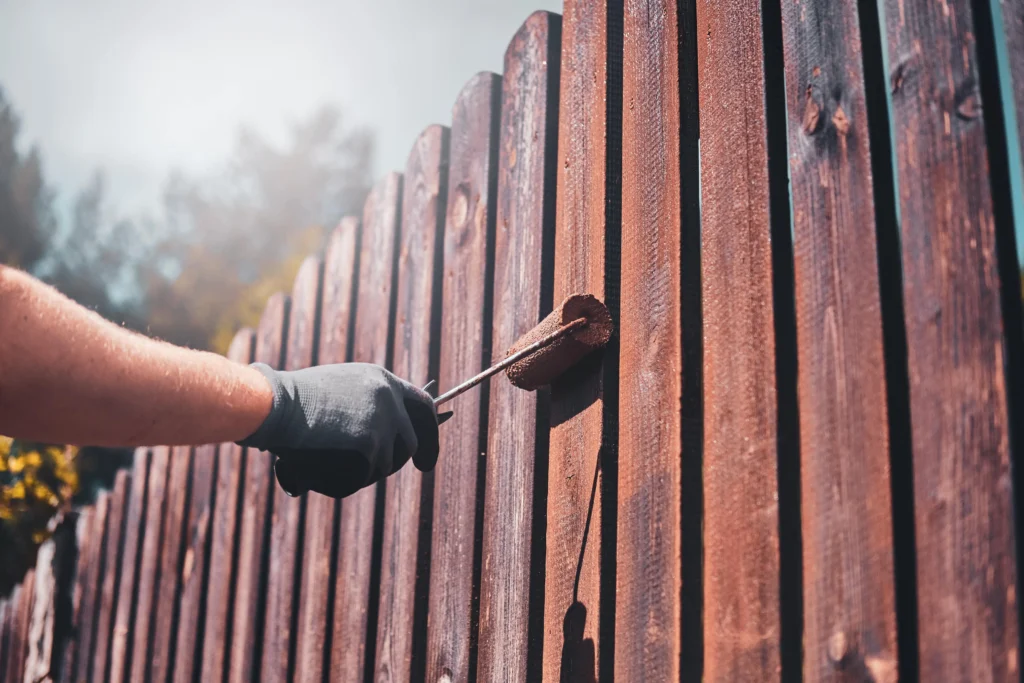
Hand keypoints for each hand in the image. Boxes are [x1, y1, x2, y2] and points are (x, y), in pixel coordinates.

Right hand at [238, 362, 438, 498]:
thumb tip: (381, 442)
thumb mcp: (339, 391)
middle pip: (411, 442)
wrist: (274, 404)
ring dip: (364, 472)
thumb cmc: (292, 400)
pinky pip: (364, 477)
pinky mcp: (369, 444)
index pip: (422, 406)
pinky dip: (344, 481)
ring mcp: (382, 421)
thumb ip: (365, 408)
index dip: (429, 432)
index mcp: (382, 380)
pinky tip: (321, 470)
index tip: (425, 456)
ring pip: (385, 465)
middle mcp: (389, 398)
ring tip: (331, 463)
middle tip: (387, 474)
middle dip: (403, 462)